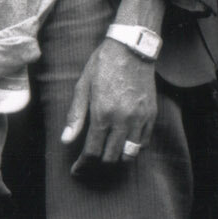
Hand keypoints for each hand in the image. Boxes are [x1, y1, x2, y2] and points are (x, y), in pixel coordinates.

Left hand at [62, 37, 157, 175]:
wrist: (132, 48)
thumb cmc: (103, 64)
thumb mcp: (83, 86)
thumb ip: (75, 115)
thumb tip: (66, 140)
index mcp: (102, 113)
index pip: (92, 151)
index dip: (83, 165)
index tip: (77, 170)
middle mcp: (123, 119)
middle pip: (111, 157)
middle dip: (98, 164)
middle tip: (89, 163)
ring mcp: (139, 118)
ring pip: (130, 154)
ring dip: (117, 158)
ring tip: (107, 154)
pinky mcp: (151, 115)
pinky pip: (144, 143)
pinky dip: (133, 148)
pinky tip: (123, 143)